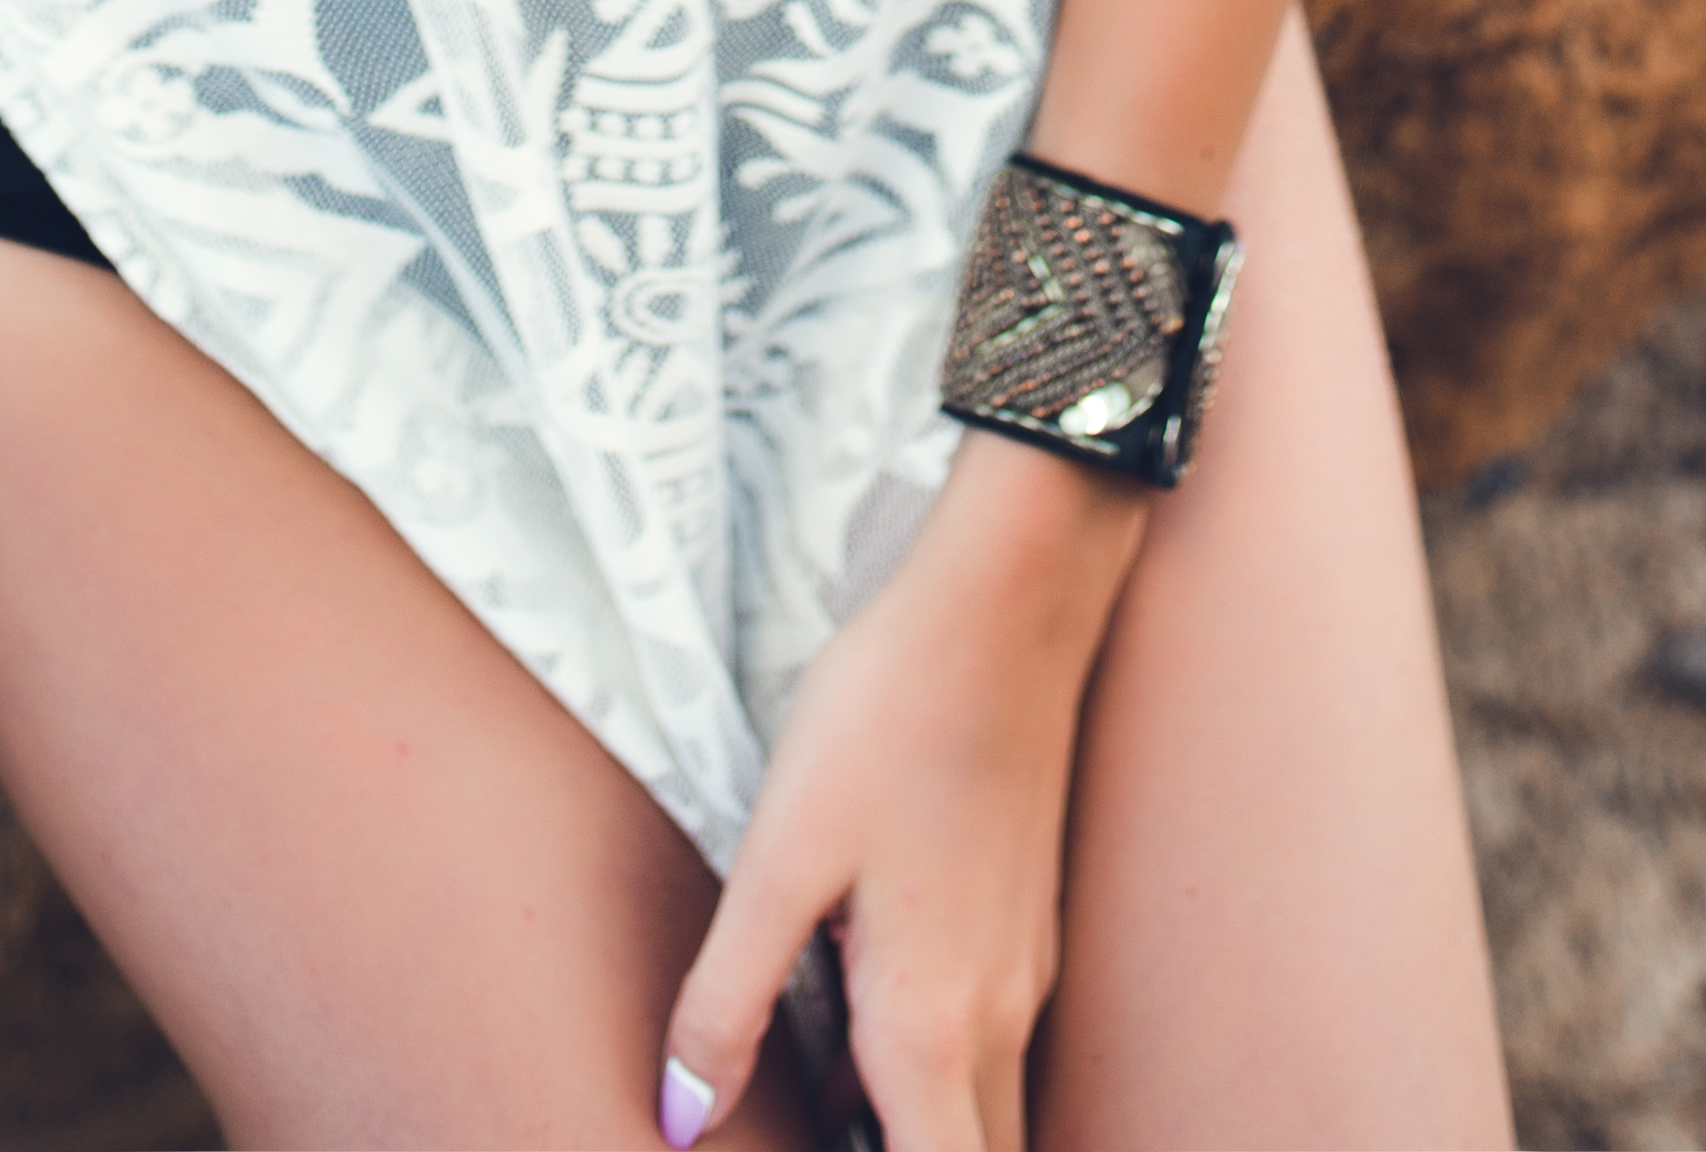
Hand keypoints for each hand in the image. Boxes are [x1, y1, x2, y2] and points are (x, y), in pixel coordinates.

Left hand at [659, 438, 1147, 1151]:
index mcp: (932, 1027)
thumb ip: (728, 1001)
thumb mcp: (779, 857)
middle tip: (820, 1130)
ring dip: (916, 1127)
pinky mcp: (1025, 924)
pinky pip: (988, 1042)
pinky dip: (934, 1069)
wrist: (1004, 606)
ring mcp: (1023, 972)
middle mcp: (998, 1019)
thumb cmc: (887, 719)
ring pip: (982, 1108)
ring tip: (823, 1095)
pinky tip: (859, 1003)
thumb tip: (680, 1118)